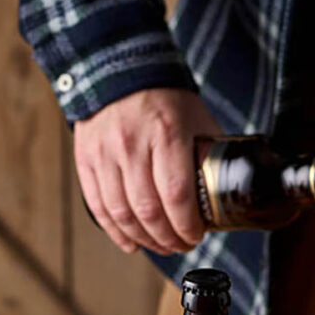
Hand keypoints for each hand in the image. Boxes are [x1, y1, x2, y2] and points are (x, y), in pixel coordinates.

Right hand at [74, 89, 219, 255]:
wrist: (120, 68)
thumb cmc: (165, 98)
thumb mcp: (196, 118)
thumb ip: (207, 154)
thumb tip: (227, 189)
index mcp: (166, 134)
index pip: (176, 195)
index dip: (187, 225)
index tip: (196, 237)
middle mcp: (132, 145)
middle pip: (149, 211)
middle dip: (168, 239)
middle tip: (181, 246)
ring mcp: (105, 154)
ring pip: (122, 214)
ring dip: (144, 240)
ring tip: (161, 247)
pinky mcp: (86, 160)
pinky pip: (99, 207)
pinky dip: (116, 232)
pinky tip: (131, 244)